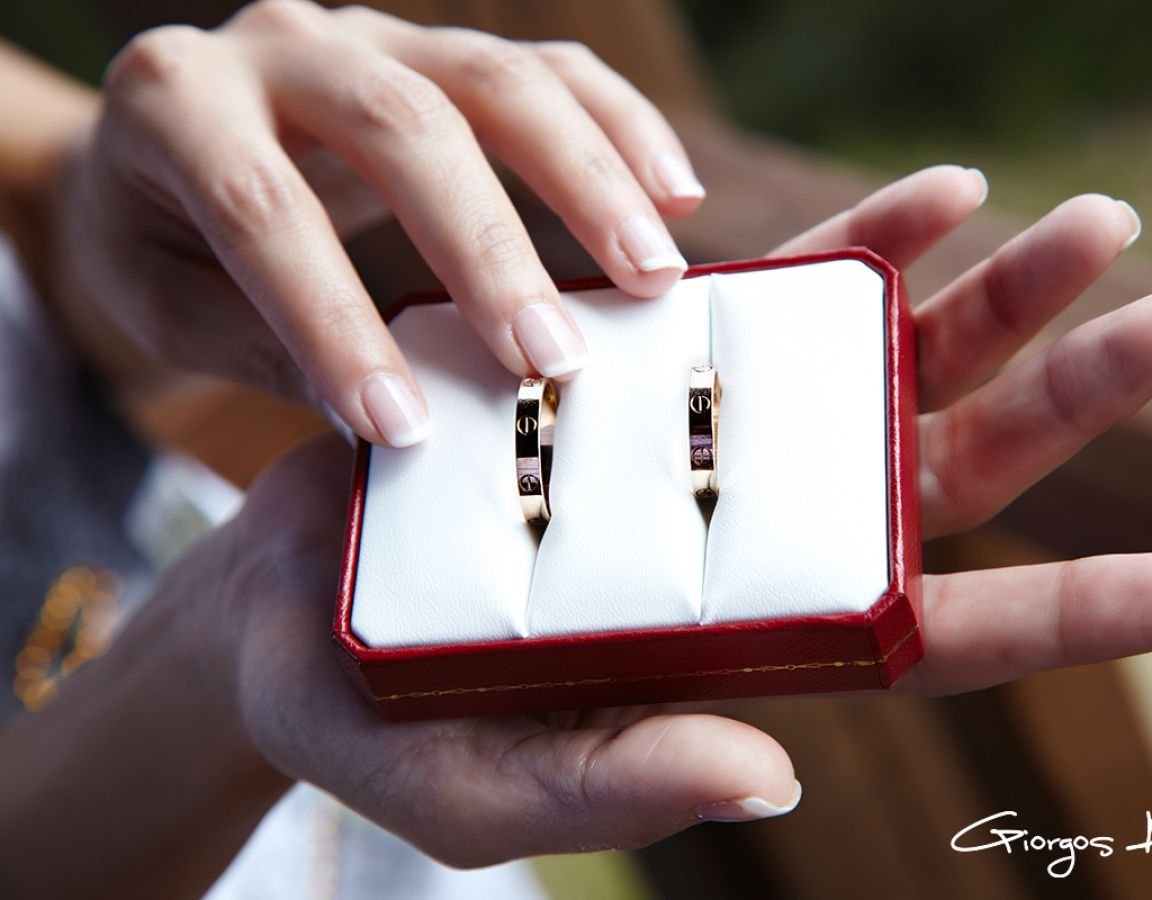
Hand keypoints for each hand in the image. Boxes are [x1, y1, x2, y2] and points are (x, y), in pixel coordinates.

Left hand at [47, 0, 701, 445]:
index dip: (335, 321)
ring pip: (495, 79)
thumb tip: (397, 416)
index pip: (265, 211)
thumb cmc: (159, 241)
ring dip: (587, 179)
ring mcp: (374, 35)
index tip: (402, 428)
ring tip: (652, 276)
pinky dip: (620, 128)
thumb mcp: (167, 303)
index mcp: (177, 105)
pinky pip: (549, 69)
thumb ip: (266, 345)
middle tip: (550, 358)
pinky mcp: (444, 52)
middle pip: (401, 127)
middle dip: (487, 248)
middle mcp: (281, 44)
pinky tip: (676, 197)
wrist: (160, 149)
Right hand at [214, 168, 1151, 866]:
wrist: (290, 600)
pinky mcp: (653, 368)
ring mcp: (719, 446)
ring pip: (888, 373)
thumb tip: (769, 776)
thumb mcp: (477, 787)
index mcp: (747, 654)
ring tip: (1096, 227)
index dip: (1073, 615)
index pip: (940, 641)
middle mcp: (762, 543)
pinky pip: (784, 304)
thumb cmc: (376, 715)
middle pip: (947, 475)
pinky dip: (866, 248)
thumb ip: (612, 786)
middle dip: (1067, 400)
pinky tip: (938, 195)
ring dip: (996, 299)